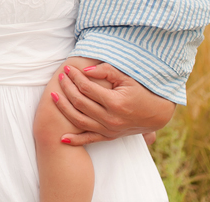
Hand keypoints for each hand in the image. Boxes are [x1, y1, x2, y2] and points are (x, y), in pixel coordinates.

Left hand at [52, 63, 174, 145]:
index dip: (75, 77)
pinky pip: (89, 139)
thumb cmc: (141, 91)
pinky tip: (62, 137)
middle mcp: (110, 118)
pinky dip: (74, 139)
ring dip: (64, 108)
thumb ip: (106, 71)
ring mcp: (109, 130)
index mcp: (115, 102)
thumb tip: (85, 70)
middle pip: (80, 103)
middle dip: (67, 88)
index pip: (87, 88)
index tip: (68, 69)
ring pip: (79, 120)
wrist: (156, 113)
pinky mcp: (109, 136)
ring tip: (53, 96)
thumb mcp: (127, 77)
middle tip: (60, 77)